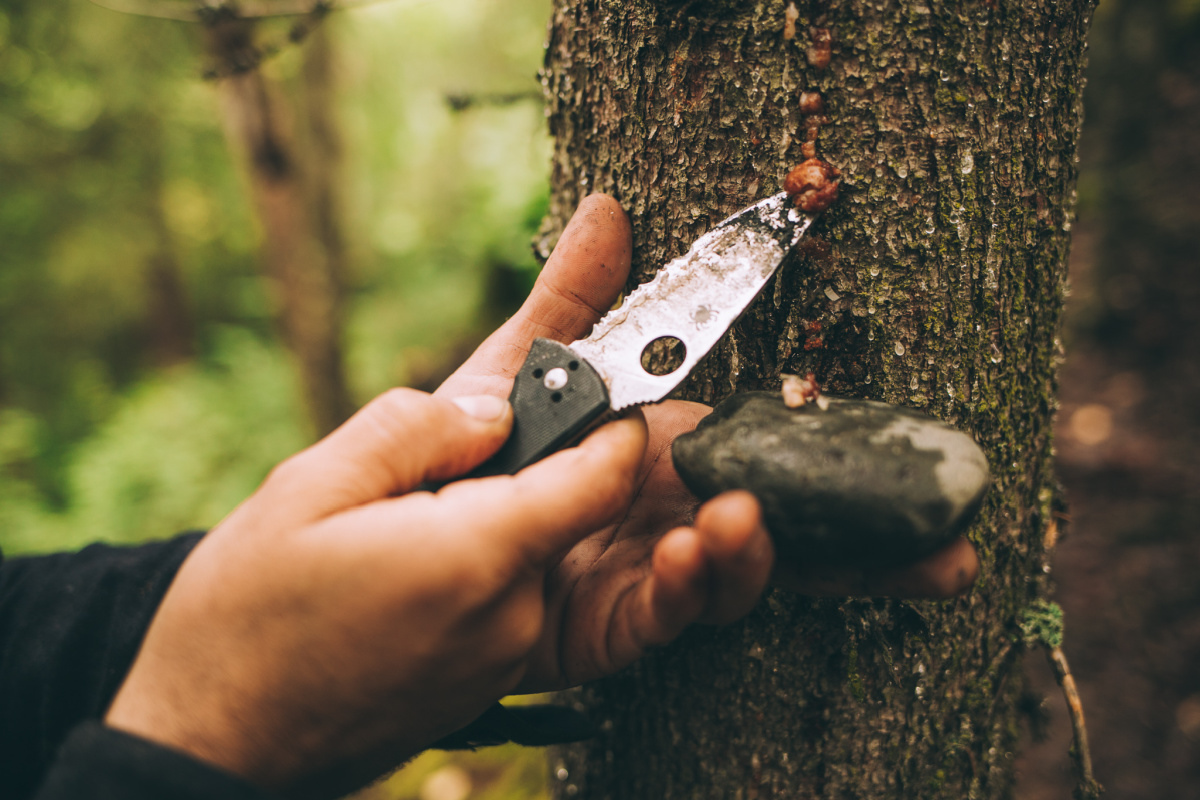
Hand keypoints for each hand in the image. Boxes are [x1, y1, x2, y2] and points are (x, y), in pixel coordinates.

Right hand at [106, 391, 649, 798]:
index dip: (609, 421)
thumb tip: (496, 411)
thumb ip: (415, 428)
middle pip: (561, 510)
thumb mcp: (309, 487)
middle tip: (434, 461)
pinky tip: (398, 572)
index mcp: (477, 556)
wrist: (211, 744)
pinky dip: (473, 567)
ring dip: (489, 520)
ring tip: (392, 527)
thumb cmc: (244, 620)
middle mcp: (511, 617)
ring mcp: (502, 660)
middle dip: (520, 468)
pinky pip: (504, 599)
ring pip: (530, 553)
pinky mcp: (484, 683)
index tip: (596, 382)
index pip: (602, 476)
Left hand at [434, 195, 978, 690]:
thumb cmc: (474, 442)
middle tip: (950, 558)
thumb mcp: (522, 361)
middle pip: (791, 537)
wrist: (401, 530)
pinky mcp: (607, 627)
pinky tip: (677, 556)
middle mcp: (677, 515)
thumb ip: (572, 299)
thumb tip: (611, 208)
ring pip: (735, 580)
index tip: (931, 483)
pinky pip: (660, 617)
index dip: (854, 471)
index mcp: (676, 453)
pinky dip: (679, 588)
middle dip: (872, 556)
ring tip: (740, 518)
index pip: (782, 461)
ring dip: (756, 555)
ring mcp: (647, 573)